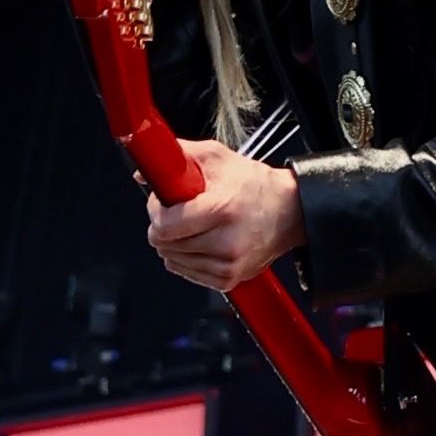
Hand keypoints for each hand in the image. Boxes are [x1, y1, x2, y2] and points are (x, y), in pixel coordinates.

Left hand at [146, 138, 305, 290]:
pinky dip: (187, 258)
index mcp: (221, 209)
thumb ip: (178, 156)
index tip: (164, 202)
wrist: (289, 212)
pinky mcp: (228, 279)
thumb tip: (146, 169)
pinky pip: (186, 272)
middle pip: (164, 244)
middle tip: (182, 212)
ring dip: (175, 243)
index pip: (164, 226)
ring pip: (172, 260)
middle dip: (165, 226)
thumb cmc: (254, 185)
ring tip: (197, 226)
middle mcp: (225, 241)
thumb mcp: (217, 157)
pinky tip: (202, 242)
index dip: (156, 211)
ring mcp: (227, 264)